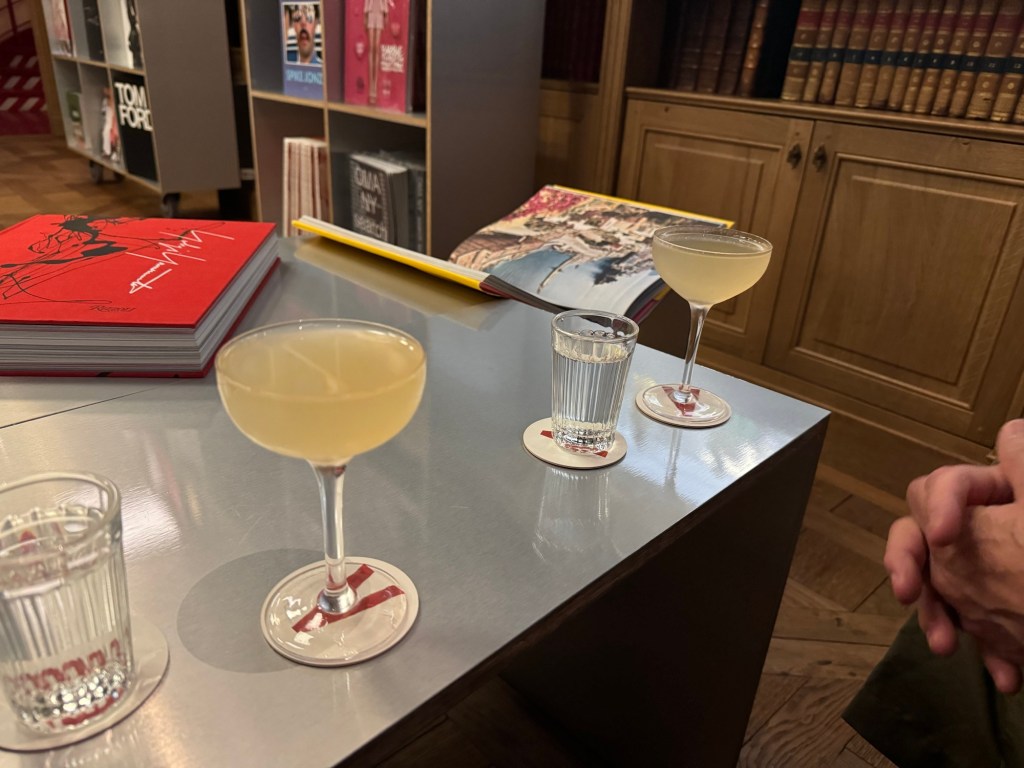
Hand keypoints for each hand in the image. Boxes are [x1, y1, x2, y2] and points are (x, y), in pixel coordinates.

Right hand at [885, 419, 1023, 692]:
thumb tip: (1013, 433)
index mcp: (995, 498)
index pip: (944, 486)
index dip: (939, 506)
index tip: (943, 536)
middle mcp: (986, 531)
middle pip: (925, 537)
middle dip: (911, 563)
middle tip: (906, 592)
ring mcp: (990, 572)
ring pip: (941, 585)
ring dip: (936, 614)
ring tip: (944, 646)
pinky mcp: (1003, 612)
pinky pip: (978, 625)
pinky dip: (987, 650)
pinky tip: (1007, 677)